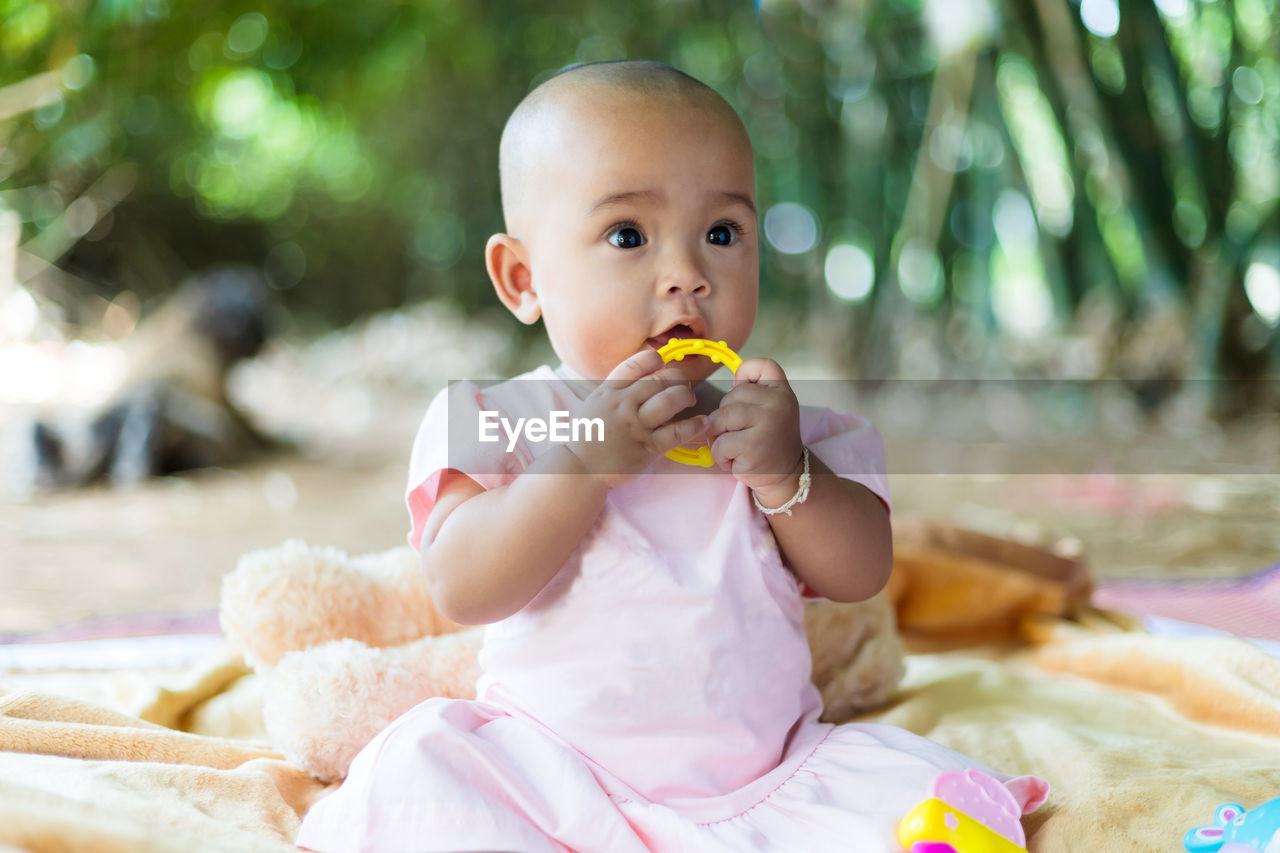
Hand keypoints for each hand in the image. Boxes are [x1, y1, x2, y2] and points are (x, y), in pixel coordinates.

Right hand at [565, 349, 711, 488]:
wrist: (579, 469)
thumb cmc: (587, 437)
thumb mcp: (594, 404)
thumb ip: (614, 389)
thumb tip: (639, 376)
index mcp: (608, 391)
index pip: (636, 364)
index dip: (654, 359)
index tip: (662, 363)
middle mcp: (623, 404)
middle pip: (659, 380)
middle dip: (677, 378)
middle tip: (682, 385)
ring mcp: (635, 426)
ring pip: (670, 400)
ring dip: (686, 395)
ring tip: (690, 399)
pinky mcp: (647, 447)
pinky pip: (677, 432)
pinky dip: (694, 425)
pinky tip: (703, 422)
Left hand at [706, 358, 803, 497]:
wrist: (786, 475)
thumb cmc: (770, 440)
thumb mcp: (771, 409)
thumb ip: (754, 393)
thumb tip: (730, 383)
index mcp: (782, 391)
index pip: (762, 365)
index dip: (744, 373)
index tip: (742, 390)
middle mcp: (778, 404)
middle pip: (730, 396)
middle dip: (724, 416)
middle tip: (739, 432)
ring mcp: (767, 424)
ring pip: (720, 419)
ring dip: (718, 436)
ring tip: (734, 446)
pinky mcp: (753, 446)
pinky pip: (719, 443)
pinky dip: (720, 455)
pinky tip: (736, 460)